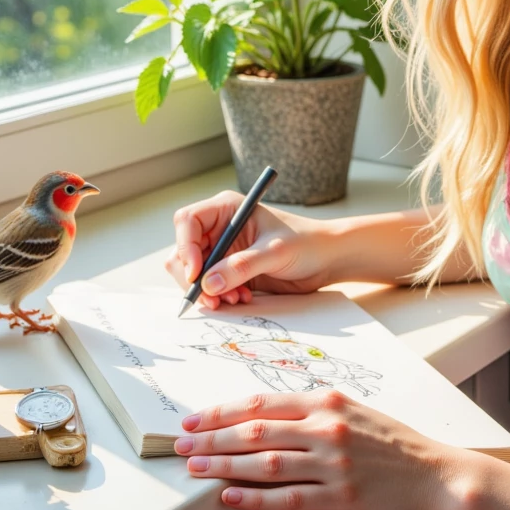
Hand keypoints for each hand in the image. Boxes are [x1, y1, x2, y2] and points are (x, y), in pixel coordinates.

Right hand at [166, 191, 341, 309]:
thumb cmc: (306, 242)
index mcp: (227, 209)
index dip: (186, 247)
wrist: (326, 259)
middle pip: (183, 250)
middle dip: (194, 277)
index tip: (196, 273)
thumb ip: (242, 266)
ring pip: (193, 273)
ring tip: (234, 300)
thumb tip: (208, 283)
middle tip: (212, 298)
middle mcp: (220, 228)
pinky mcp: (229, 270)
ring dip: (207, 291)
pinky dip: (218, 297)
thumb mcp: (275, 252)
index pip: (188, 222)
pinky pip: (209, 286)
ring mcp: (223, 250)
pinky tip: (241, 298)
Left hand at [173, 387, 453, 509]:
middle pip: (255, 431)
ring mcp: (333, 464)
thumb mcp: (356, 412)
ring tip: (194, 468)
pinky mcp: (340, 499)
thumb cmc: (396, 445)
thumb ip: (314, 412)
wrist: (437, 476)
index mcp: (328, 402)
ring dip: (223, 465)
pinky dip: (254, 498)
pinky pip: (287, 499)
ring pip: (264, 464)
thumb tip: (266, 419)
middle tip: (180, 444)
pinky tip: (229, 497)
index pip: (262, 403)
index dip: (222, 411)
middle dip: (211, 437)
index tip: (193, 418)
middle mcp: (327, 428)